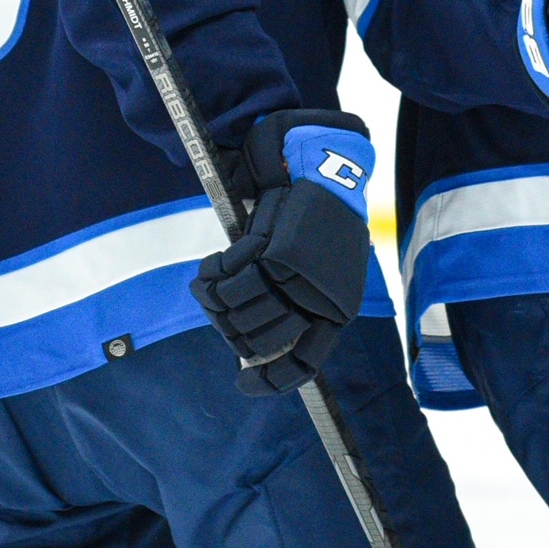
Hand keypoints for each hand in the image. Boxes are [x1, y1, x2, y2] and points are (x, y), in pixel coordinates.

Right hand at [189, 109, 374, 395]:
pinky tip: (213, 265)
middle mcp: (319, 300)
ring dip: (217, 301)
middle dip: (231, 331)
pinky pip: (228, 277)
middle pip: (258, 341)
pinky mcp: (274, 253)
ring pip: (238, 312)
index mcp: (336, 310)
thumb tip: (256, 343)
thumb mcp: (321, 267)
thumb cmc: (318, 217)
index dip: (271, 380)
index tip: (244, 382)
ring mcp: (297, 279)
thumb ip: (297, 302)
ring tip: (212, 285)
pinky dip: (213, 273)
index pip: (303, 363)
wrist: (324, 165)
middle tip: (222, 309)